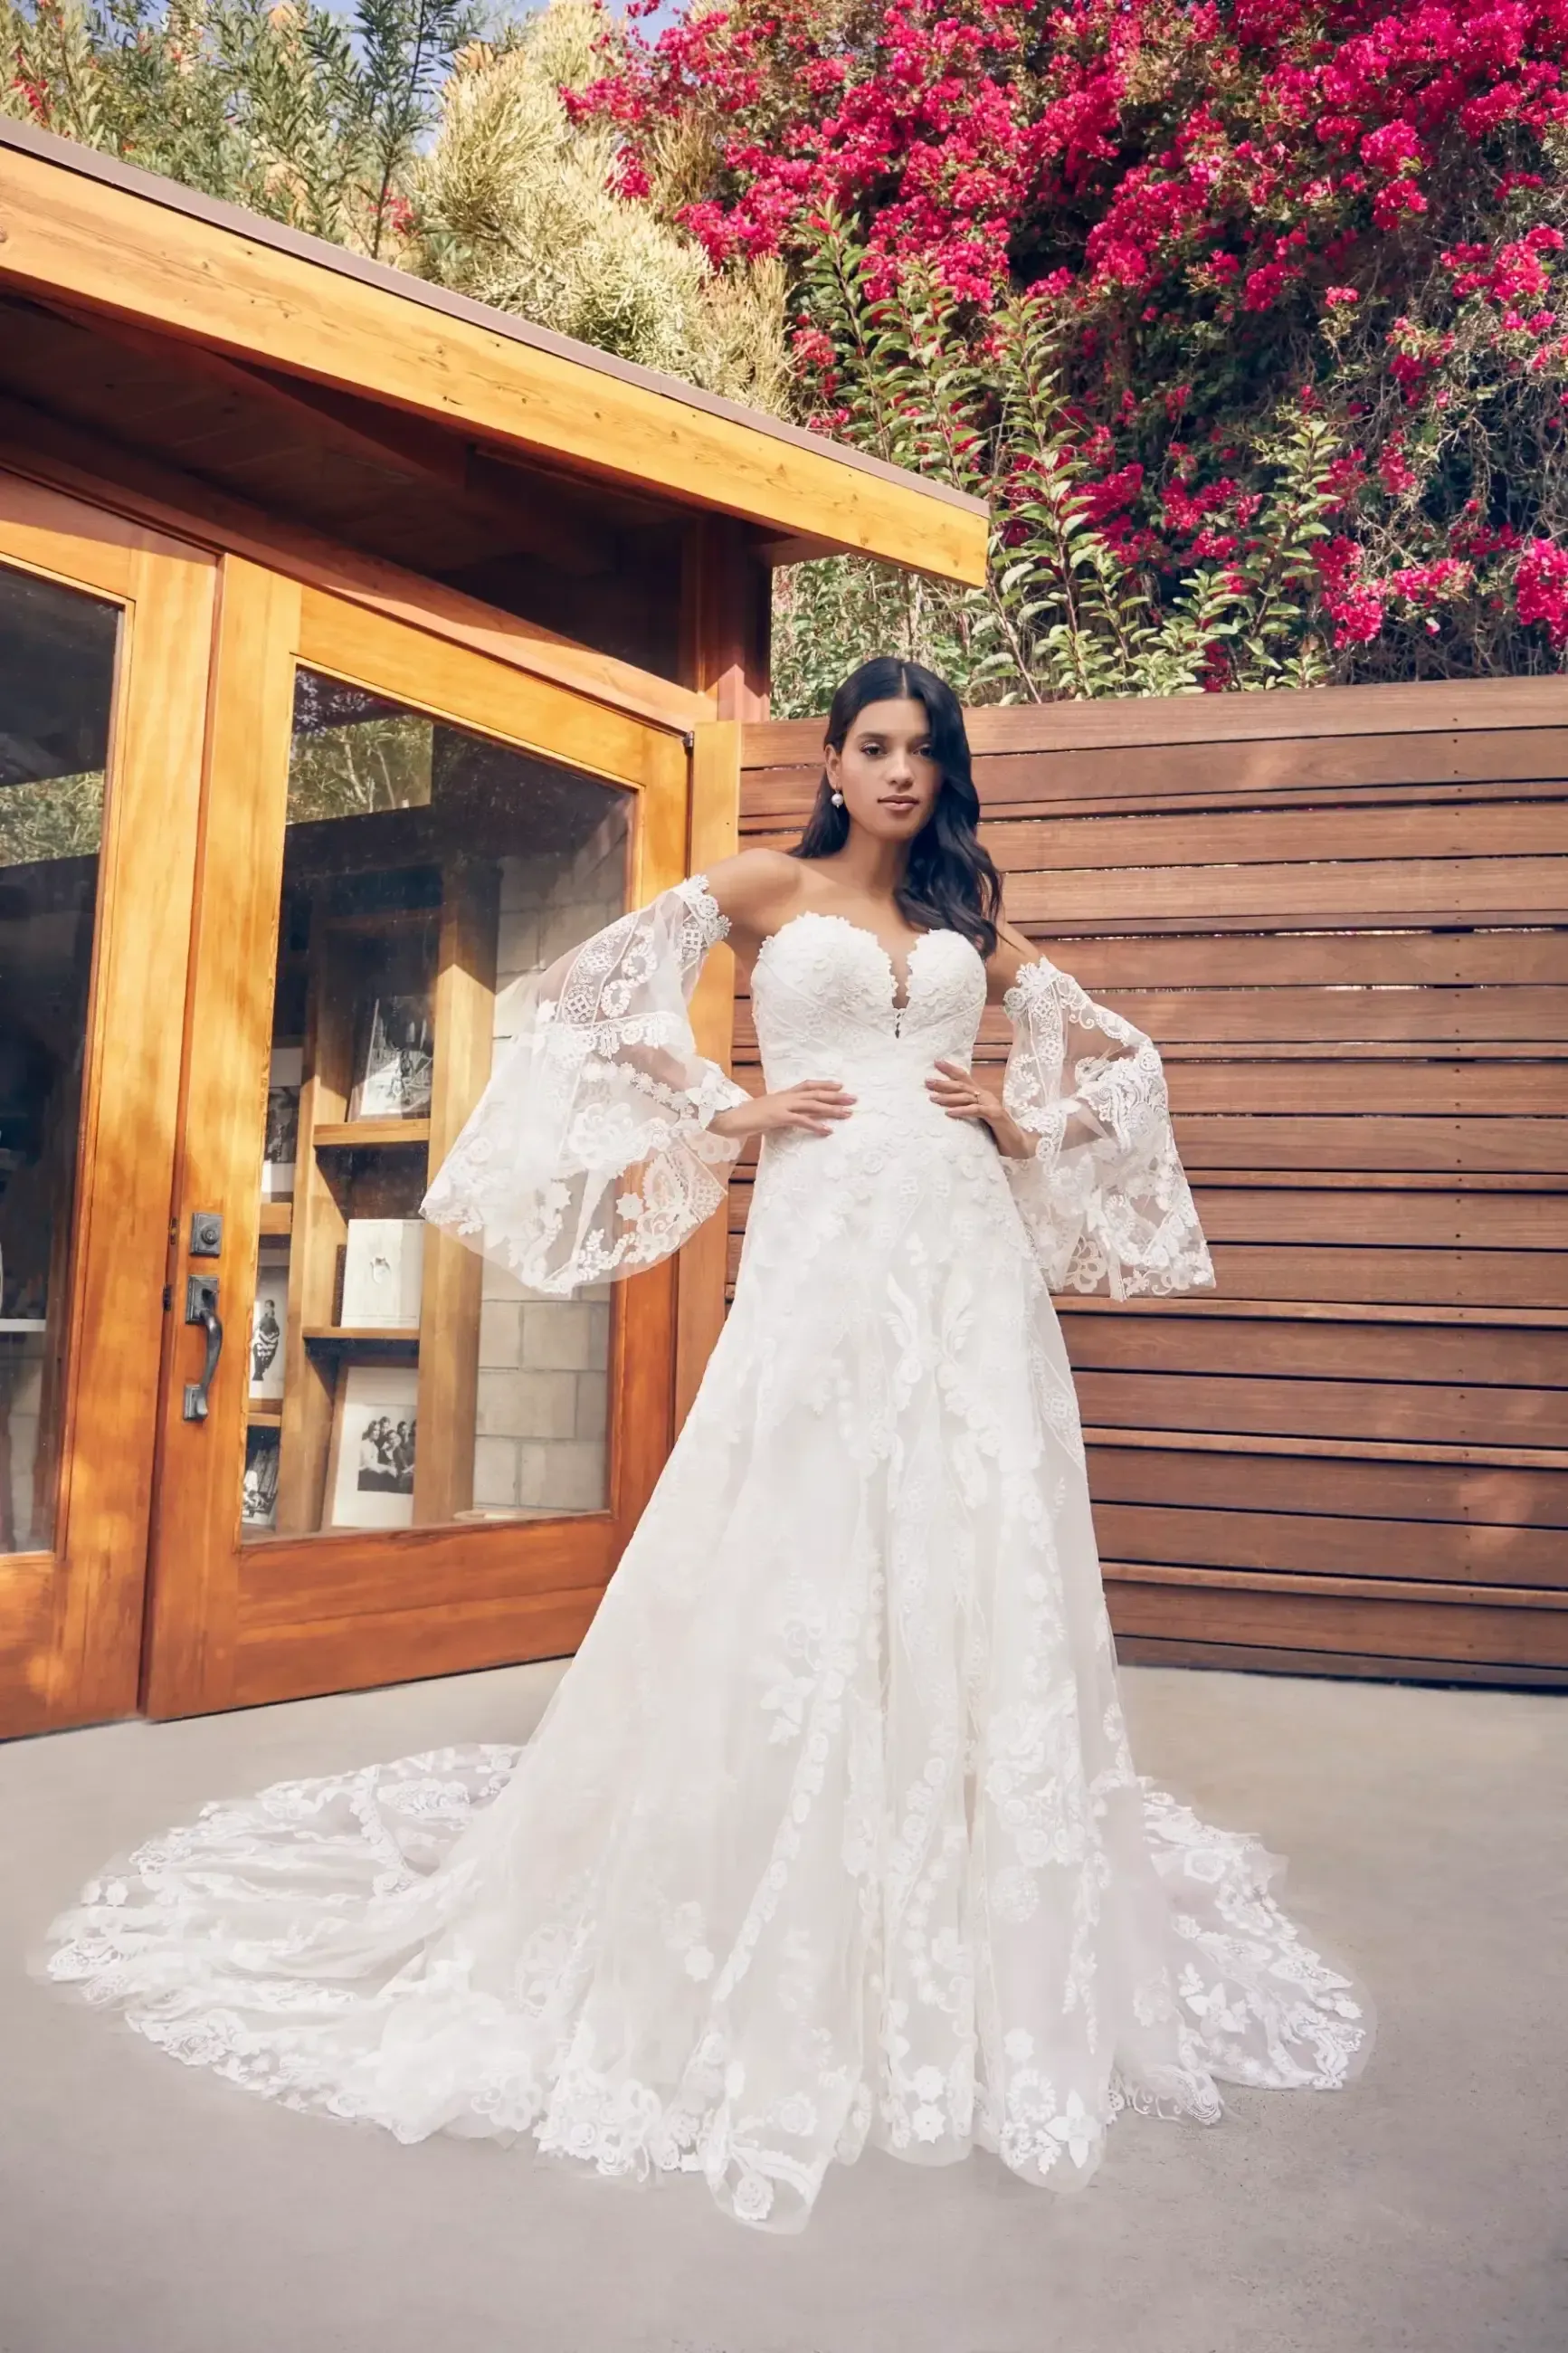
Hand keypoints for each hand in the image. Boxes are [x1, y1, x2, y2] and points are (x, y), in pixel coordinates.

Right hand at [710, 1080, 855, 1141]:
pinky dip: (816, 1125)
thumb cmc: (746, 1117)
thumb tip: (792, 1117)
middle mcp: (785, 1097)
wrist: (728, 1117)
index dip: (824, 1085)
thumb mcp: (767, 1112)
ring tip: (848, 1113)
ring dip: (832, 1109)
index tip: (840, 1086)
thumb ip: (781, 1112)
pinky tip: (827, 1130)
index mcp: (782, 1094)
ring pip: (812, 1105)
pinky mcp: (778, 1117)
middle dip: (836, 1097)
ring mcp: (782, 1106)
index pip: (807, 1085)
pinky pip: (801, 1121)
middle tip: (854, 1099)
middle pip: (815, 1094)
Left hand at [925, 1060, 1032, 1158]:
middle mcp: (986, 1096)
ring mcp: (991, 1105)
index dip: (951, 1069)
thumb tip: (945, 1109)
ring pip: (966, 1097)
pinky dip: (961, 1111)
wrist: (1018, 1143)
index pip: (964, 1078)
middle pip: (962, 1086)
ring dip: (948, 1097)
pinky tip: (948, 1113)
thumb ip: (967, 1110)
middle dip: (943, 1083)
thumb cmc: (997, 1132)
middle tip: (927, 1081)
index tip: (936, 1062)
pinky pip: (975, 1110)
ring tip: (933, 1098)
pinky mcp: (995, 1115)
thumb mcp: (979, 1119)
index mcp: (982, 1095)